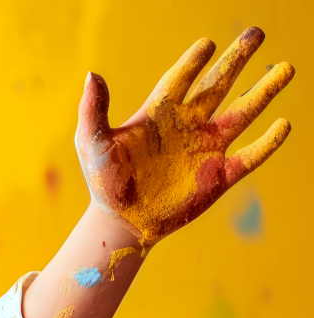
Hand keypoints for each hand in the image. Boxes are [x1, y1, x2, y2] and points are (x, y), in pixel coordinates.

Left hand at [76, 28, 293, 247]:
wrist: (120, 222)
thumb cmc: (103, 182)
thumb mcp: (92, 144)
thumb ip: (93, 111)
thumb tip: (92, 75)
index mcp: (157, 114)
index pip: (179, 79)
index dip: (193, 62)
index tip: (207, 43)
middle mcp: (186, 126)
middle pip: (217, 85)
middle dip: (237, 60)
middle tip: (257, 33)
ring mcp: (205, 149)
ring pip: (242, 113)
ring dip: (264, 91)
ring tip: (286, 67)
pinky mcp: (218, 176)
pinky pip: (249, 156)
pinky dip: (267, 143)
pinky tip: (283, 124)